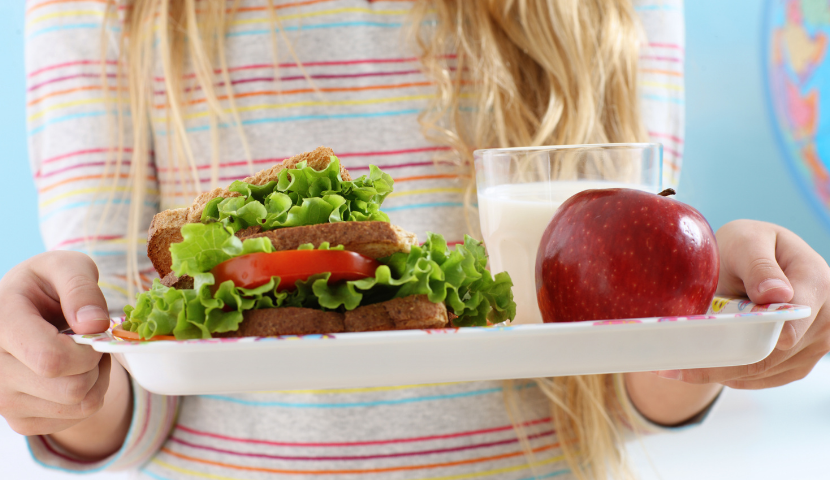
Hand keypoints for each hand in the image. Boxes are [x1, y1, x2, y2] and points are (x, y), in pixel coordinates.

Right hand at [0, 251, 113, 436]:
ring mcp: (3, 401)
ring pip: (81, 406)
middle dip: (97, 363)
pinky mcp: (21, 421)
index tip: (90, 330)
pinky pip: (78, 417)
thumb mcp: (65, 266)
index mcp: (0, 326)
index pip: (50, 359)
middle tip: (90, 341)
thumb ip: (81, 286)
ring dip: (98, 379)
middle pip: (72, 389)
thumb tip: (94, 325)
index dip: (87, 350)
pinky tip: (74, 372)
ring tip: (84, 354)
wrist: (23, 313)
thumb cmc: (46, 286)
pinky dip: (90, 394)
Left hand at [657, 220, 829, 388]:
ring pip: (766, 371)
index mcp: (814, 281)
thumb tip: (776, 294)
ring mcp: (813, 342)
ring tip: (680, 368)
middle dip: (727, 362)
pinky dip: (733, 375)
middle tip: (678, 368)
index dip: (755, 339)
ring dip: (724, 372)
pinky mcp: (797, 360)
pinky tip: (704, 367)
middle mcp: (823, 316)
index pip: (790, 322)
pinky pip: (765, 378)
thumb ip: (759, 265)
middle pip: (775, 354)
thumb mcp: (747, 242)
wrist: (749, 259)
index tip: (714, 350)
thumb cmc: (746, 245)